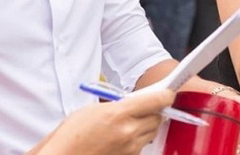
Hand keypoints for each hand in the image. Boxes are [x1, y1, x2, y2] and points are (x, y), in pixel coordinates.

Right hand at [34, 89, 173, 154]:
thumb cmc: (71, 134)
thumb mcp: (94, 109)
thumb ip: (120, 105)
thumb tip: (139, 101)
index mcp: (119, 113)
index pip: (157, 100)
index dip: (166, 94)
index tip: (168, 92)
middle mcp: (128, 131)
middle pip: (158, 116)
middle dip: (156, 110)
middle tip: (149, 106)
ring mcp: (130, 147)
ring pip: (152, 131)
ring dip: (148, 125)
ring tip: (132, 122)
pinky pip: (142, 145)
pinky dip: (138, 140)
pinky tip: (124, 137)